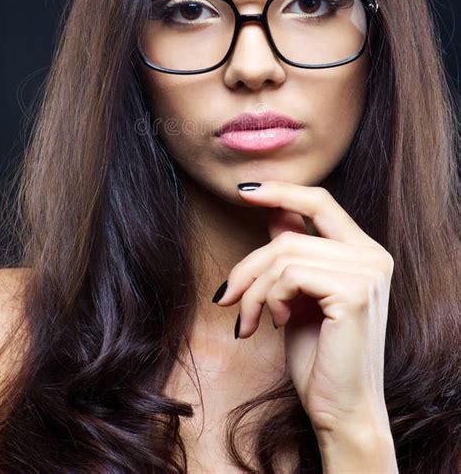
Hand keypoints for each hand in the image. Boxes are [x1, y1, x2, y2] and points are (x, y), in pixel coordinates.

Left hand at [213, 181, 394, 437]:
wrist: (341, 409)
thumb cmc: (320, 356)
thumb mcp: (300, 294)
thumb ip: (296, 252)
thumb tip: (274, 210)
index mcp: (365, 252)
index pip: (320, 202)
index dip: (281, 191)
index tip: (243, 191)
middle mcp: (372, 256)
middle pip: (289, 234)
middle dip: (248, 267)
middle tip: (226, 298)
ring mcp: (367, 273)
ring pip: (283, 254)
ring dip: (252, 290)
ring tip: (248, 320)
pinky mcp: (353, 292)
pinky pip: (289, 275)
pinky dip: (268, 299)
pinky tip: (275, 323)